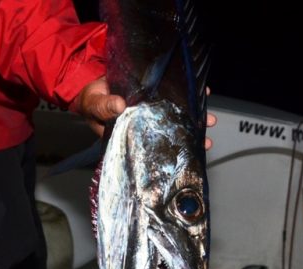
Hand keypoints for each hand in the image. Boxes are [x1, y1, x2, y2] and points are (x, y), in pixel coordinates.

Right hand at [75, 77, 215, 149]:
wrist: (91, 85)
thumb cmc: (92, 101)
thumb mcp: (94, 105)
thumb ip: (105, 107)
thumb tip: (121, 105)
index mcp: (134, 135)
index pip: (157, 145)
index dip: (175, 149)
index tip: (192, 150)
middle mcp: (147, 125)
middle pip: (172, 133)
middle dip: (190, 135)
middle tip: (207, 136)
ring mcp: (153, 111)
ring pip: (177, 116)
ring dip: (194, 117)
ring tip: (210, 119)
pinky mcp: (156, 95)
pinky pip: (175, 96)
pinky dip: (188, 94)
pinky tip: (202, 92)